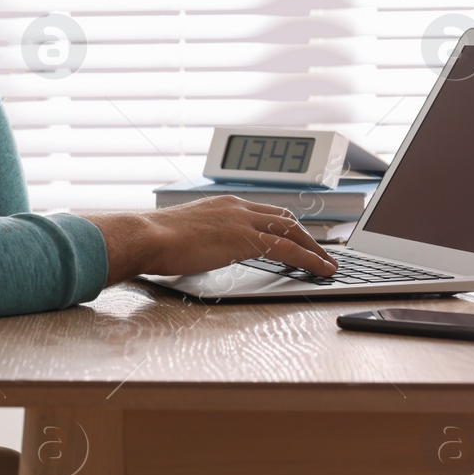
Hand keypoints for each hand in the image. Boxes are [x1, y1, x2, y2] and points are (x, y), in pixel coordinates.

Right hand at [76, 196, 337, 284]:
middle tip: (318, 250)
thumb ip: (198, 238)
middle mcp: (237, 207)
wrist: (146, 236)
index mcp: (222, 204)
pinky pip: (290, 249)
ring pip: (293, 231)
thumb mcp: (182, 233)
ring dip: (314, 247)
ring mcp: (244, 221)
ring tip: (326, 262)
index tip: (293, 235)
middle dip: (305, 234)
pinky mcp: (247, 240)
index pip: (263, 211)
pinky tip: (321, 270)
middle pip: (284, 217)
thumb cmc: (154, 239)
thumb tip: (197, 251)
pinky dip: (311, 259)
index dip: (283, 224)